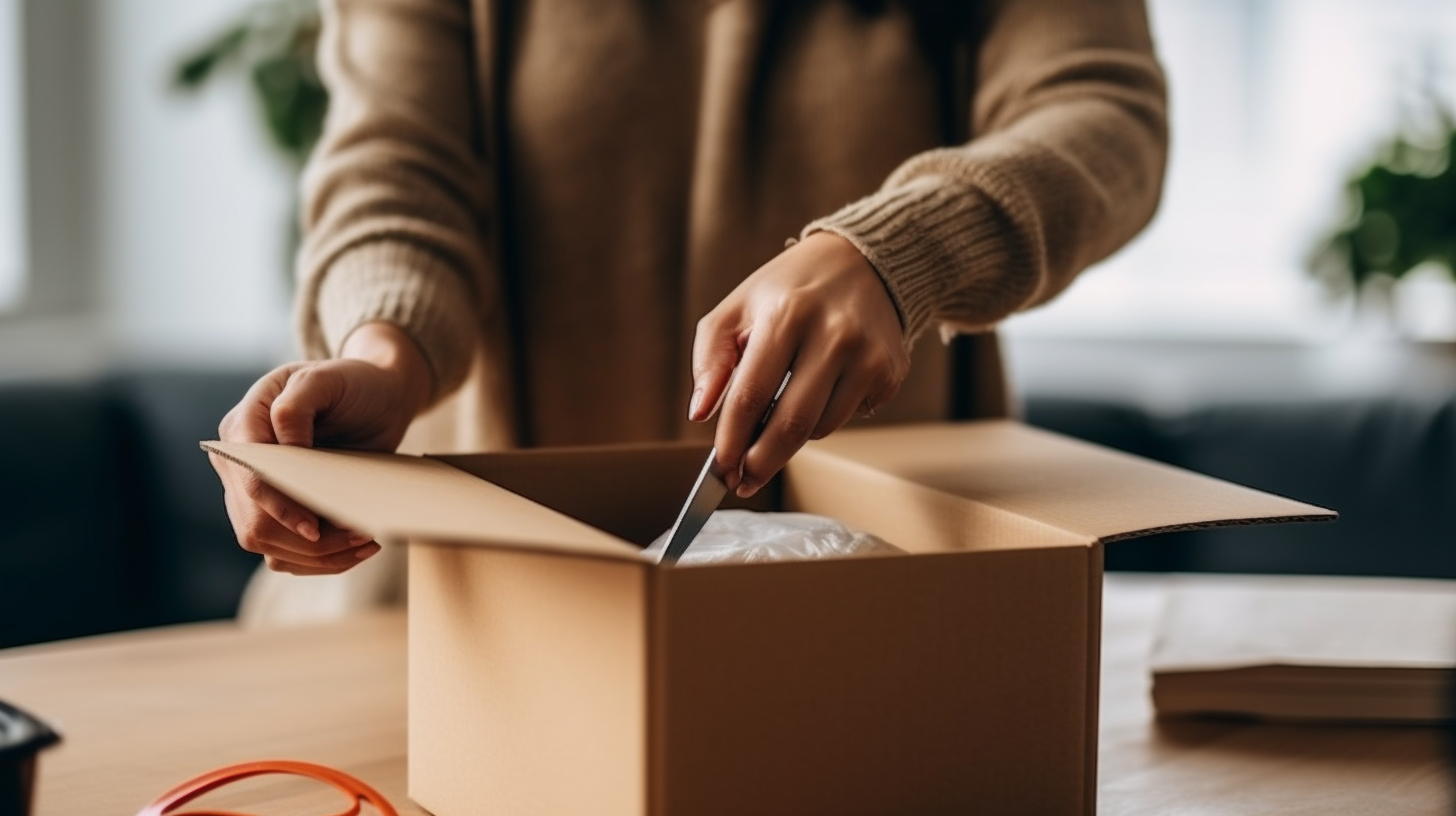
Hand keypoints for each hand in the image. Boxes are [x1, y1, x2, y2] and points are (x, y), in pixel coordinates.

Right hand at [208, 322, 433, 574]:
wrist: (376, 398)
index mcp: (242, 426)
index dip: (278, 507)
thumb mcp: (327, 378)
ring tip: (365, 543)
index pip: (249, 478)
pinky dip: (319, 561)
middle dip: (307, 541)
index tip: (314, 528)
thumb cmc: (352, 384)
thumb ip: (297, 403)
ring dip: (317, 556)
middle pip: (255, 523)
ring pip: (267, 546)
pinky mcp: (276, 513)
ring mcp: (253, 493)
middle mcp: (239, 464)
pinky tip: (354, 550)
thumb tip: (285, 443)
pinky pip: (284, 554)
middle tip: (361, 536)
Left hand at [691, 231, 909, 496]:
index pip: (751, 395)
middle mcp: (834, 334)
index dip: (732, 440)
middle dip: (761, 462)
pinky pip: (848, 417)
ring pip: (821, 428)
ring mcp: (868, 355)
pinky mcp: (890, 371)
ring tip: (780, 413)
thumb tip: (700, 412)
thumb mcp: (738, 308)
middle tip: (744, 480)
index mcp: (788, 314)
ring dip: (793, 437)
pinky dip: (825, 417)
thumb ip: (710, 359)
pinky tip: (821, 388)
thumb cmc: (788, 290)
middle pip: (792, 424)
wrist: (862, 262)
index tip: (720, 468)